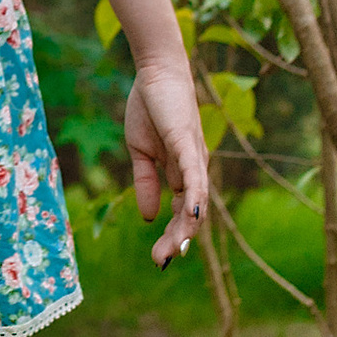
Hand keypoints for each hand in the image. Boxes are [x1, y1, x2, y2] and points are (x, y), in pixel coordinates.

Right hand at [127, 59, 209, 268]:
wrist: (154, 73)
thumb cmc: (150, 107)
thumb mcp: (141, 152)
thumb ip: (145, 182)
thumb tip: (147, 217)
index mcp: (182, 173)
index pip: (182, 213)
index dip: (172, 235)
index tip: (159, 258)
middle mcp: (194, 170)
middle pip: (192, 214)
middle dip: (176, 240)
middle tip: (160, 263)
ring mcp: (193, 158)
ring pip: (195, 203)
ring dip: (185, 229)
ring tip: (174, 251)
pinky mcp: (187, 145)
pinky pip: (194, 177)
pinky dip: (195, 200)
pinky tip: (193, 219)